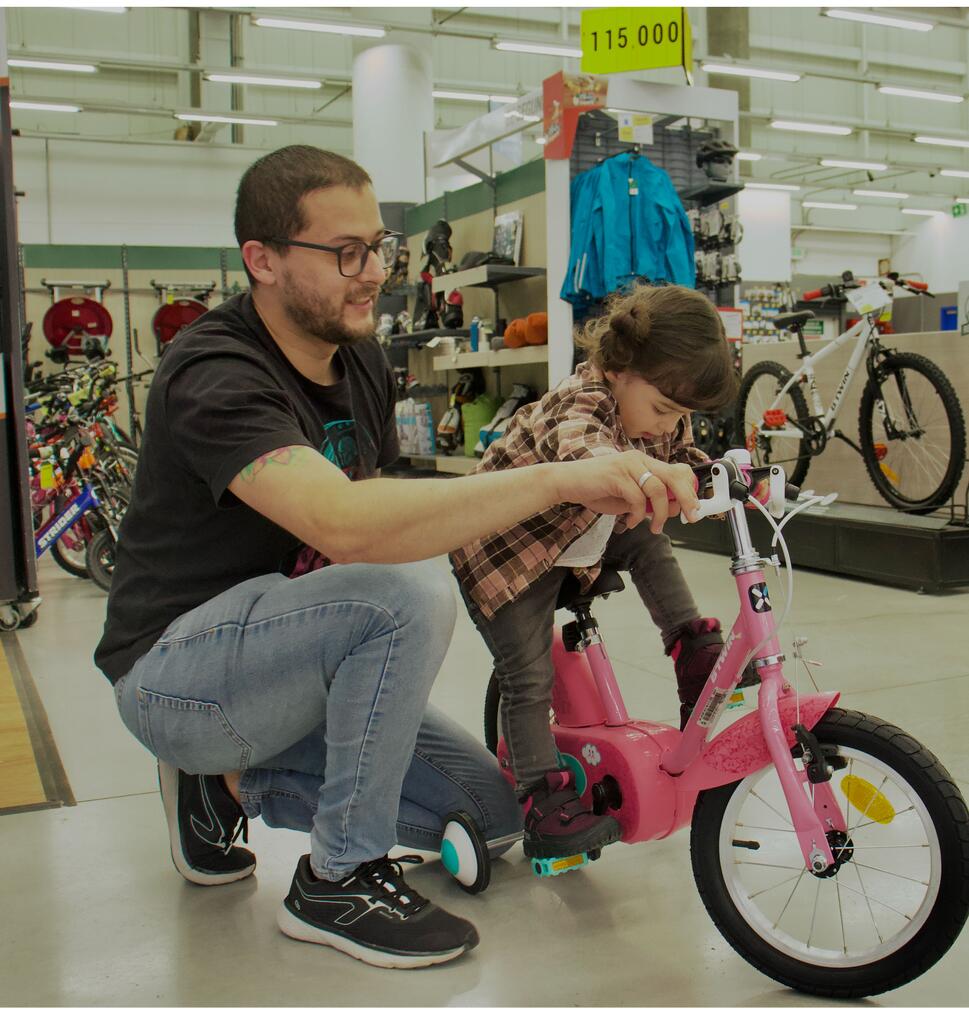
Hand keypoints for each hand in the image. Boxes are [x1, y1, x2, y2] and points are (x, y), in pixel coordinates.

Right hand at [555, 452, 699, 532]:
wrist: (566, 482)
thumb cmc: (596, 489)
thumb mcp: (627, 497)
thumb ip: (647, 500)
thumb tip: (672, 509)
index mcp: (643, 461)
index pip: (676, 470)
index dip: (689, 489)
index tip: (694, 508)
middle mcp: (638, 459)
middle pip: (674, 476)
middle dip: (687, 498)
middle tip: (691, 516)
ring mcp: (627, 465)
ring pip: (658, 489)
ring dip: (660, 513)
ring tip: (654, 527)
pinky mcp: (616, 475)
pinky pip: (636, 498)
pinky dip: (637, 515)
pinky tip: (629, 522)